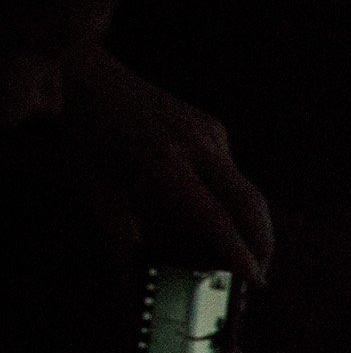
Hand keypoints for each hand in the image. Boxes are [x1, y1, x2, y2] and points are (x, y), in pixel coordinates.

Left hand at [63, 49, 273, 282]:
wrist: (90, 75)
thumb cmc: (85, 131)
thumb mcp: (91, 181)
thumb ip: (117, 224)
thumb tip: (134, 265)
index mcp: (161, 159)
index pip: (213, 214)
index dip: (237, 249)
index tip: (252, 278)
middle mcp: (193, 143)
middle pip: (249, 202)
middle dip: (262, 243)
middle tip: (259, 275)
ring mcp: (208, 132)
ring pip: (248, 189)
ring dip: (253, 225)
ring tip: (244, 253)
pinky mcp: (213, 127)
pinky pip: (233, 172)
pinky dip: (233, 201)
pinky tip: (217, 213)